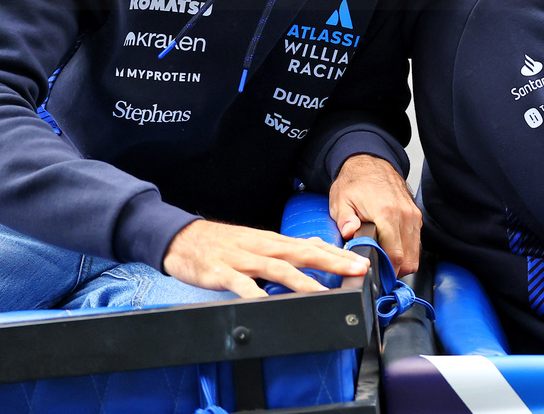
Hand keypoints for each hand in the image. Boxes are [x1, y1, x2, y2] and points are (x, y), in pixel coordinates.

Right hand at [162, 219, 368, 298]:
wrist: (181, 239)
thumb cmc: (223, 245)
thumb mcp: (258, 244)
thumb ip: (285, 251)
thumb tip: (316, 254)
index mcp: (273, 243)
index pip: (311, 247)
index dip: (338, 255)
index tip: (362, 264)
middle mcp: (262, 248)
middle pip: (302, 254)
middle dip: (332, 262)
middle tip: (355, 271)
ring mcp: (242, 259)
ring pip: (276, 268)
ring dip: (301, 280)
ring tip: (322, 292)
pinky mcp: (221, 272)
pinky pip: (239, 284)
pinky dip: (252, 293)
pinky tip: (264, 303)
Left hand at [330, 154, 420, 275]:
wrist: (370, 162)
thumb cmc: (355, 182)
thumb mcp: (341, 200)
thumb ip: (345, 220)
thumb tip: (349, 234)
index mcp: (387, 214)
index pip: (395, 256)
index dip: (387, 273)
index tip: (376, 278)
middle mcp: (405, 215)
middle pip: (409, 259)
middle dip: (395, 271)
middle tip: (379, 275)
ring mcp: (412, 215)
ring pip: (415, 253)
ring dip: (402, 262)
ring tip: (384, 263)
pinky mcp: (415, 215)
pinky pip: (416, 241)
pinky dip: (406, 250)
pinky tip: (391, 249)